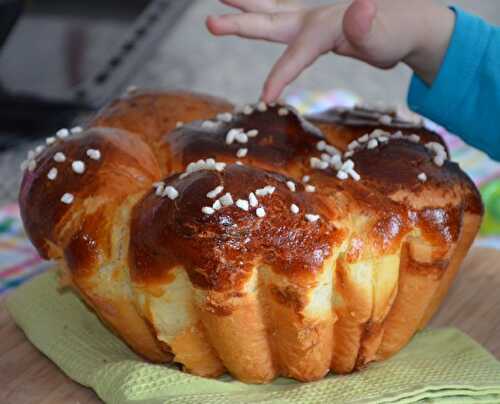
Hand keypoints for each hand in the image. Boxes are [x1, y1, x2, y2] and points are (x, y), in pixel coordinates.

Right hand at [206, 0, 454, 101]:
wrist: (405, 25)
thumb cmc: (396, 34)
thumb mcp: (386, 36)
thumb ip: (369, 26)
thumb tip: (359, 8)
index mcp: (324, 26)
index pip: (295, 53)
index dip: (279, 75)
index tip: (265, 99)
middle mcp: (312, 18)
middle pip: (269, 20)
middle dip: (240, 24)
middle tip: (210, 23)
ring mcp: (310, 19)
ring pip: (270, 11)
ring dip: (245, 7)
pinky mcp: (310, 27)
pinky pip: (280, 19)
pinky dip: (261, 12)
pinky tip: (250, 11)